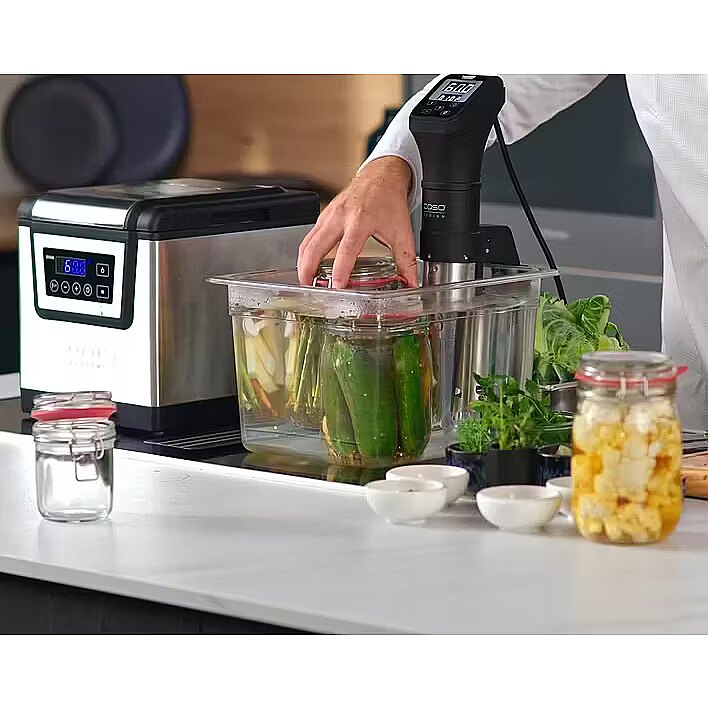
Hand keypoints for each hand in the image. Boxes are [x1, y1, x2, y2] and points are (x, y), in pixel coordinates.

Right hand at [297, 156, 417, 287]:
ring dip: (303, 262)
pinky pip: (310, 235)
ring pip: (308, 241)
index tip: (338, 285)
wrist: (382, 176)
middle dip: (308, 268)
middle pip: (316, 246)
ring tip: (305, 281)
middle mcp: (341, 217)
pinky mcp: (324, 215)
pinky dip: (307, 252)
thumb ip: (406, 260)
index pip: (346, 249)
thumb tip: (410, 281)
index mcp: (361, 221)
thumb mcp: (402, 231)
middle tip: (308, 287)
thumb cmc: (389, 200)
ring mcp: (329, 215)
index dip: (341, 269)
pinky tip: (309, 263)